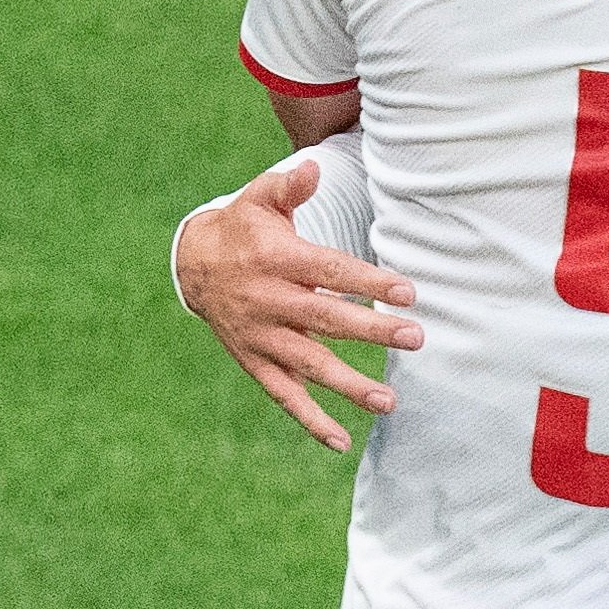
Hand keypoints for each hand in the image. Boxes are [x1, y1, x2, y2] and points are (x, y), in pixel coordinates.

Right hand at [176, 161, 419, 453]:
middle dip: (371, 331)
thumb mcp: (258, 200)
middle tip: (417, 338)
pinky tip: (343, 442)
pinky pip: (284, 396)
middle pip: (325, 319)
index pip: (329, 271)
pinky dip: (310, 421)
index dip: (367, 282)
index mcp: (276, 261)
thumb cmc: (244, 229)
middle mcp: (268, 302)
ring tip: (389, 401)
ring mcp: (261, 337)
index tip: (409, 291)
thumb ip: (287, 187)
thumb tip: (312, 167)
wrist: (191, 265)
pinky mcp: (255, 362)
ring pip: (308, 365)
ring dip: (348, 385)